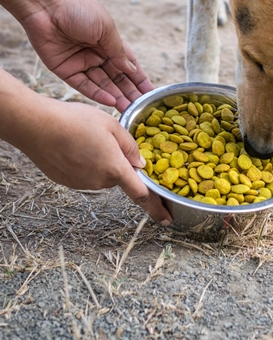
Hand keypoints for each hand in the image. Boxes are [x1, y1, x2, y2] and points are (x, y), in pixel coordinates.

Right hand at [18, 99, 171, 223]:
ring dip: (99, 161)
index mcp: (116, 168)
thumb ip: (130, 146)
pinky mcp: (67, 182)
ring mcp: (82, 184)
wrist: (38, 126)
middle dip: (117, 162)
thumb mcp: (112, 125)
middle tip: (103, 138)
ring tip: (84, 138)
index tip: (167, 218)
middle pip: (118, 176)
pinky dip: (83, 163)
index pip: (141, 194)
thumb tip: (141, 164)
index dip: (156, 207)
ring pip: (100, 174)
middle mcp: (100, 181)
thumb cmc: (76, 121)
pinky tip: (72, 146)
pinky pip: (84, 174)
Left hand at [19, 0, 152, 111]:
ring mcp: (80, 62)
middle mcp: (95, 53)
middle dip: (128, 91)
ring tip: (128, 108)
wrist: (45, 5)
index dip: (138, 78)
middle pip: (115, 77)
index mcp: (108, 41)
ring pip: (102, 84)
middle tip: (140, 107)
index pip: (127, 63)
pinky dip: (97, 94)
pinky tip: (111, 101)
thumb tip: (131, 69)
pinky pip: (84, 85)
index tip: (149, 93)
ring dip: (115, 96)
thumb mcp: (106, 28)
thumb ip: (118, 51)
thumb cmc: (79, 9)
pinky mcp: (65, 70)